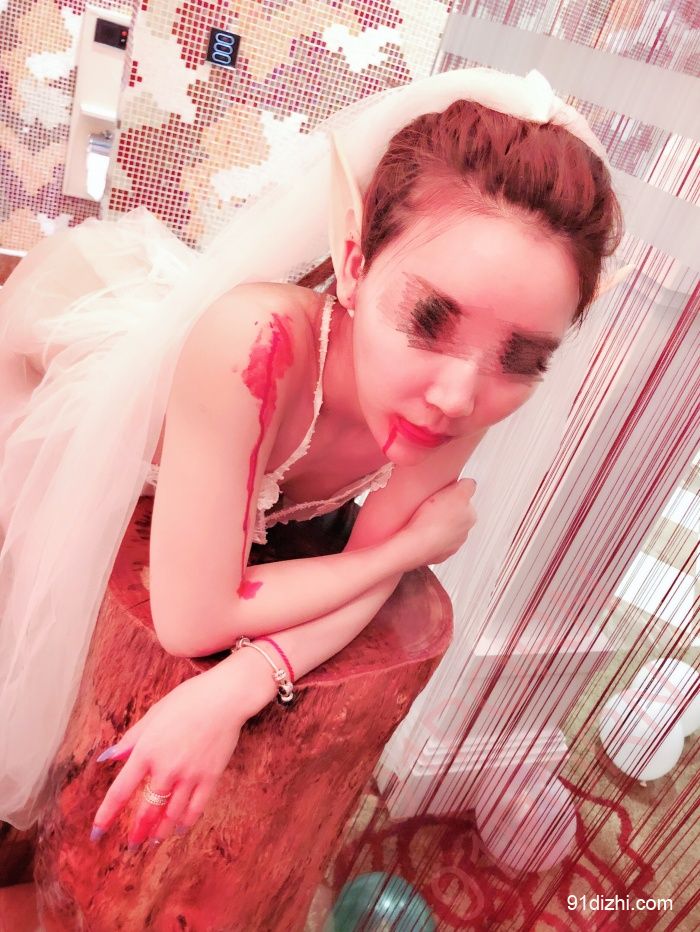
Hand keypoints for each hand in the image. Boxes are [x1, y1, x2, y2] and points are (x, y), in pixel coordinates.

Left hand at [90, 668, 244, 849]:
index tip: (96, 832)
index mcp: (147, 751)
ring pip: (171, 815)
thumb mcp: (154, 714)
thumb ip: (131, 739)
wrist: (225, 697)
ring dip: (160, 832)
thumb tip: (109, 757)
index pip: (120, 791)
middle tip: (131, 845)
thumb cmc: (188, 699)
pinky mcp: (210, 778)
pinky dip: (186, 822)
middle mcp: (166, 769)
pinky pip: (196, 808)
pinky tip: (180, 829)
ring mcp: (190, 776)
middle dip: (136, 832)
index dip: (106, 815)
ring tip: (153, 841)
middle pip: (146, 811)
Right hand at [402, 477, 477, 565]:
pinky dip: (428, 535)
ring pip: (444, 528)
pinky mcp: (437, 553)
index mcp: (470, 516)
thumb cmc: (433, 520)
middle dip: (445, 509)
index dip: (454, 494)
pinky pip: (433, 540)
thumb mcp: (456, 492)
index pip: (466, 500)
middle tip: (433, 504)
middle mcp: (463, 532)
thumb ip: (467, 485)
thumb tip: (469, 483)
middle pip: (455, 514)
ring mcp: (451, 544)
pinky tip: (421, 530)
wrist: (416, 544)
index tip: (444, 493)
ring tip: (424, 517)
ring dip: (437, 523)